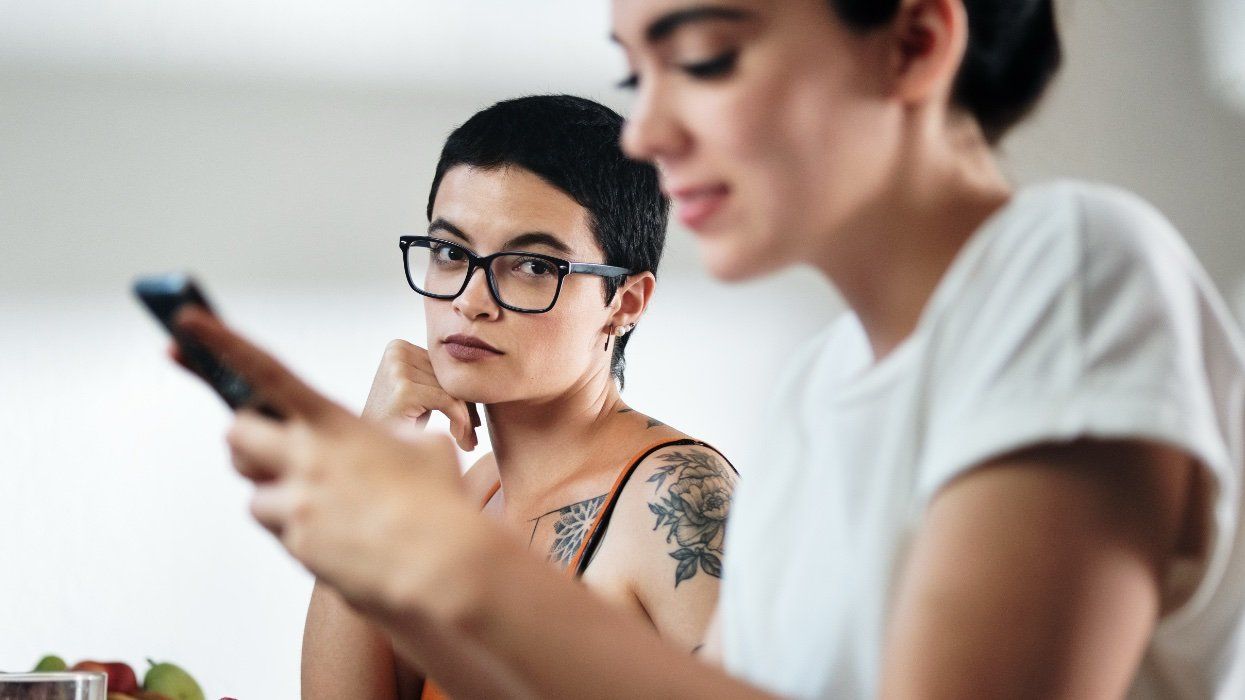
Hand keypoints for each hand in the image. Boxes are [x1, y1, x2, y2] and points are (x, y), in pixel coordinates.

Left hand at [173, 307, 486, 614]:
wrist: (439, 566)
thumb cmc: (439, 504)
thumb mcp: (422, 446)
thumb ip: (390, 436)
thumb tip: (384, 443)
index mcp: (333, 422)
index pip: (267, 371)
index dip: (222, 343)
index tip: (186, 321)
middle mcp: (305, 459)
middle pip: (236, 436)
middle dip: (247, 441)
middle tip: (273, 449)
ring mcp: (297, 504)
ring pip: (255, 494)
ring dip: (277, 495)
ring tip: (326, 505)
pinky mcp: (296, 545)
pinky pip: (280, 532)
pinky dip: (300, 532)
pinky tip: (340, 536)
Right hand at [363, 339, 479, 450]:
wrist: (369, 452)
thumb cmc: (398, 424)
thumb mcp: (421, 393)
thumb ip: (441, 379)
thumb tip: (485, 377)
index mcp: (399, 347)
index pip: (445, 367)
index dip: (463, 394)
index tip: (475, 421)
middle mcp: (397, 352)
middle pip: (449, 377)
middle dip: (466, 408)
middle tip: (474, 435)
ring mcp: (398, 369)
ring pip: (452, 390)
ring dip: (465, 419)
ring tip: (469, 442)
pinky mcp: (404, 389)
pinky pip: (447, 401)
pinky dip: (459, 420)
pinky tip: (459, 439)